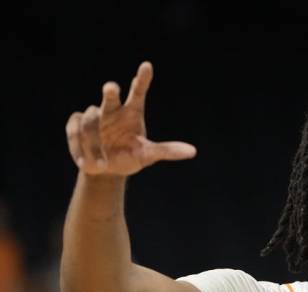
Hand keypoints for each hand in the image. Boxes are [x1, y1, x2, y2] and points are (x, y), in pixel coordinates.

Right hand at [65, 62, 195, 176]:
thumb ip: (167, 151)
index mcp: (132, 113)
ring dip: (94, 143)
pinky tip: (86, 162)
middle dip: (111, 92)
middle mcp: (113, 109)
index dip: (142, 79)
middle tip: (111, 88)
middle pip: (111, 96)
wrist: (104, 171)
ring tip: (101, 163)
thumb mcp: (148, 155)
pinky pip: (74, 130)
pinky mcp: (75, 123)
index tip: (147, 65)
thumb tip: (193, 151)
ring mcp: (93, 115)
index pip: (138, 92)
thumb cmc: (130, 157)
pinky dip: (79, 147)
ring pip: (90, 120)